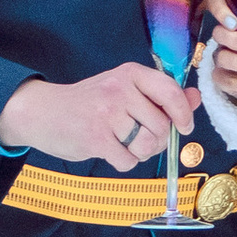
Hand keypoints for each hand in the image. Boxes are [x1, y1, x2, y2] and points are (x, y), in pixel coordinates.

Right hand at [0, 61, 188, 169]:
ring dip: (142, 152)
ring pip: (148, 145)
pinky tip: (111, 150)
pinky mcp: (96, 138)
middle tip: (139, 137)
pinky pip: (128, 161)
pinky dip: (124, 162)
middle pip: (161, 126)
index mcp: (130, 73)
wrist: (42, 112)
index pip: (170, 92)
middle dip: (157, 140)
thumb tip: (195, 98)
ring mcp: (107, 114)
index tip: (184, 127)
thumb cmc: (89, 102)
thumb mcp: (124, 89)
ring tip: (126, 144)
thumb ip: (161, 95)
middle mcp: (119, 89)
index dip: (184, 114)